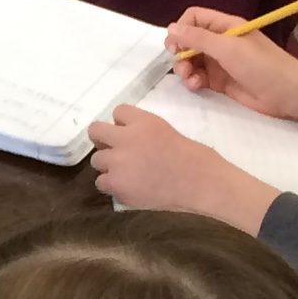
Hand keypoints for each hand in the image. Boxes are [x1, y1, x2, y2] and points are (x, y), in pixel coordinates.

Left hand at [86, 105, 275, 227]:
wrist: (202, 184)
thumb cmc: (195, 158)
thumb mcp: (167, 132)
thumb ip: (143, 133)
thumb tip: (126, 141)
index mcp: (143, 121)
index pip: (118, 111)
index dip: (121, 124)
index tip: (128, 133)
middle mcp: (126, 138)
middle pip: (95, 131)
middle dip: (103, 140)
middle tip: (114, 151)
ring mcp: (119, 162)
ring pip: (96, 160)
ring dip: (108, 165)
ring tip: (127, 173)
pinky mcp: (117, 184)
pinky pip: (101, 182)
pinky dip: (112, 185)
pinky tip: (129, 187)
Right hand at [167, 7, 297, 123]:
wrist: (288, 94)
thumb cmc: (261, 65)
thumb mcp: (228, 48)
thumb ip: (198, 38)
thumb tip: (170, 28)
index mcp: (225, 26)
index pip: (193, 18)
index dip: (181, 29)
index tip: (176, 46)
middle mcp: (220, 42)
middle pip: (188, 41)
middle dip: (181, 54)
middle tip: (183, 67)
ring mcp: (219, 62)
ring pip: (190, 61)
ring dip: (185, 70)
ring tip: (191, 80)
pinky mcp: (219, 81)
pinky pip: (198, 77)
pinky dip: (193, 81)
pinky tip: (197, 87)